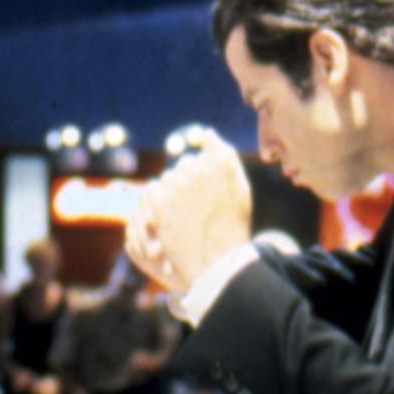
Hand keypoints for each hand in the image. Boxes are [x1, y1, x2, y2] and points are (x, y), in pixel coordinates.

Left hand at [128, 130, 251, 297]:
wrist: (216, 260)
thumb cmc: (231, 224)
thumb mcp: (239, 186)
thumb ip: (224, 154)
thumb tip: (206, 132)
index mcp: (222, 162)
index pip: (206, 150)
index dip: (207, 173)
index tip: (211, 193)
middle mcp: (199, 169)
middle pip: (185, 164)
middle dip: (189, 181)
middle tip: (200, 208)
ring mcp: (177, 184)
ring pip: (168, 177)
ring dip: (174, 192)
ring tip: (188, 216)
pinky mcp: (160, 201)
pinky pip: (154, 190)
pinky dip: (160, 203)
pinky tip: (172, 219)